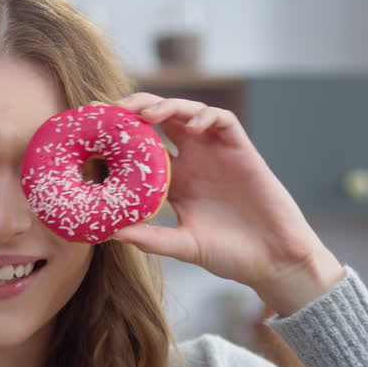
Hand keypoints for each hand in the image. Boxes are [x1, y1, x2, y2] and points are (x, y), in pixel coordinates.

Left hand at [109, 93, 344, 314]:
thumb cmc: (230, 254)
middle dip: (138, 108)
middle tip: (114, 111)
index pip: (142, 148)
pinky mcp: (241, 150)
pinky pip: (222, 120)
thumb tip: (110, 233)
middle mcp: (193, 161)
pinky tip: (191, 127)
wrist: (273, 260)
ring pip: (188, 112)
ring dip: (167, 106)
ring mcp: (216, 153)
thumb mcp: (183, 246)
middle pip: (161, 120)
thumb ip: (150, 238)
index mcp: (175, 181)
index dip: (120, 136)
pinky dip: (205, 116)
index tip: (94, 131)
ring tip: (147, 115)